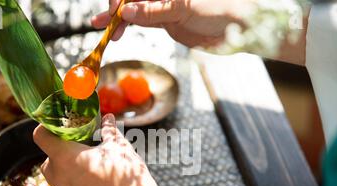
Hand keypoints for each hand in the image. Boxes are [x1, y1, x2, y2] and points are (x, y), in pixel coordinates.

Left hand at [27, 114, 189, 185]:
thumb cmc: (127, 174)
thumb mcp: (119, 146)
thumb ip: (109, 130)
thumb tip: (108, 118)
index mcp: (67, 156)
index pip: (42, 136)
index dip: (47, 127)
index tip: (57, 124)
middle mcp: (59, 174)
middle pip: (48, 155)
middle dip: (59, 147)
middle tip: (77, 143)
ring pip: (48, 174)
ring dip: (56, 165)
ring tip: (71, 160)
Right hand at [92, 0, 249, 46]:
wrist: (236, 28)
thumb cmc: (218, 8)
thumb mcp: (183, 8)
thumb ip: (154, 11)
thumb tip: (126, 12)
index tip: (115, 11)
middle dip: (116, 7)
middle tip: (105, 22)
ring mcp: (163, 5)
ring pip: (135, 9)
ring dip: (117, 18)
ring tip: (100, 26)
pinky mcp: (165, 20)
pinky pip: (142, 21)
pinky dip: (129, 26)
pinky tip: (116, 30)